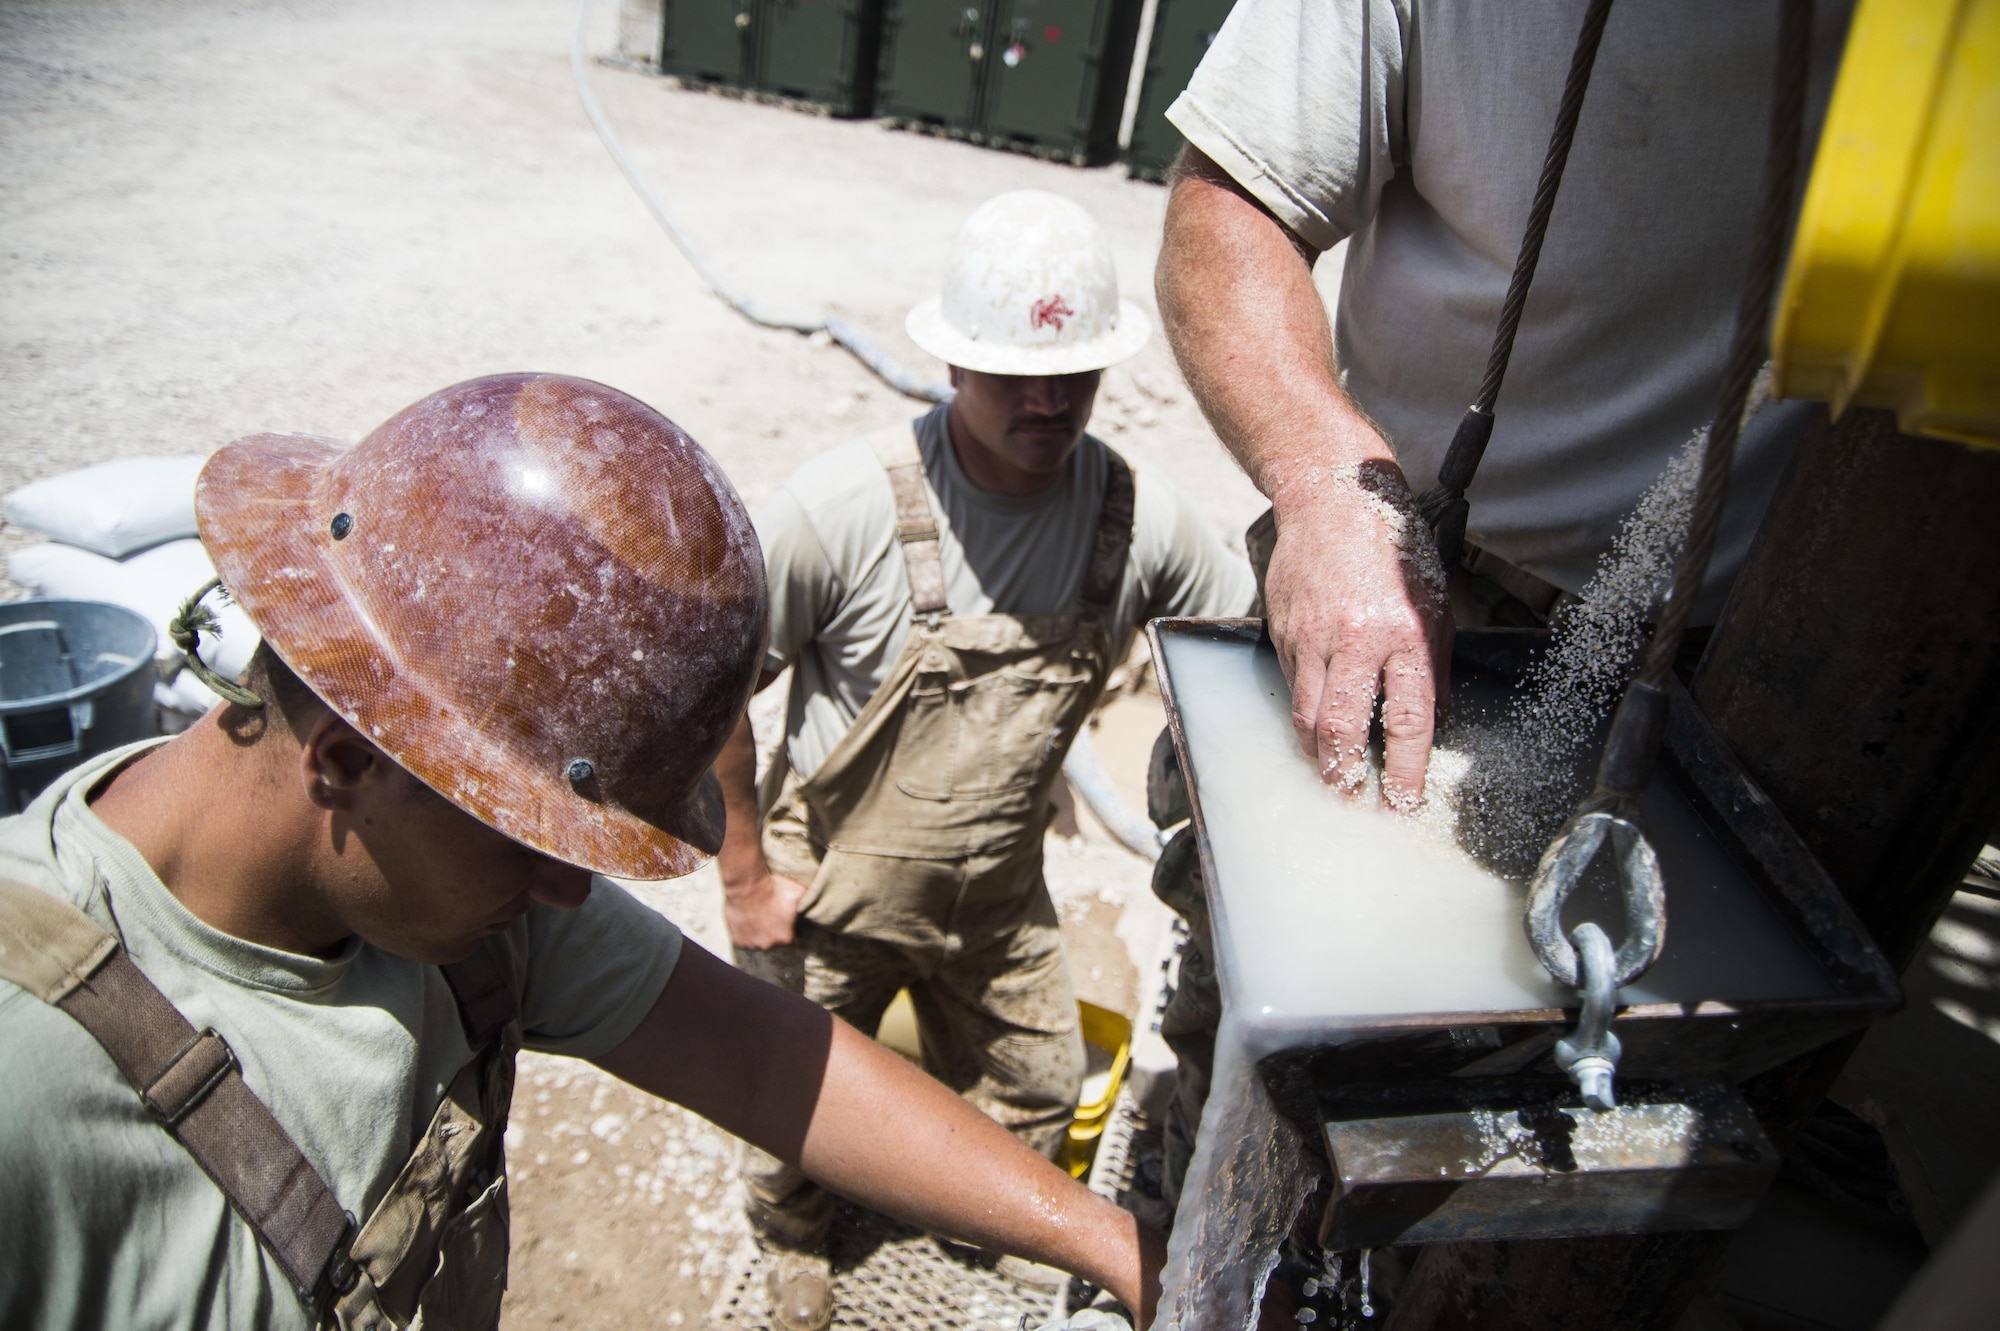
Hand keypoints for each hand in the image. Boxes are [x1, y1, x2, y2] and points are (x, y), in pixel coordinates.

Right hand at [723, 869, 809, 949]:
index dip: (793, 932)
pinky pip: (743, 941)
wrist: (747, 885)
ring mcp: (751, 944)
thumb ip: (809, 903)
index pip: (794, 943)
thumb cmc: (774, 888)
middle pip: (775, 943)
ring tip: (759, 918)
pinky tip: (748, 921)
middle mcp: (768, 945)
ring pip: (758, 942)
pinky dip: (746, 934)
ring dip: (760, 933)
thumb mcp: (800, 892)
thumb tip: (820, 905)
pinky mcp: (737, 941)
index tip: (789, 924)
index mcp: (786, 938)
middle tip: (772, 917)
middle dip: (775, 933)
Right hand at [1266, 459, 1451, 807]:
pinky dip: (1306, 709)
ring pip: (1309, 716)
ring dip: (1320, 752)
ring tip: (1332, 769)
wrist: (1334, 499)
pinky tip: (1318, 717)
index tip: (1402, 802)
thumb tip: (1434, 722)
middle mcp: (1356, 639)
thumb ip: (1433, 667)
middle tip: (1350, 796)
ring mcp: (1313, 636)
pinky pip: (1294, 686)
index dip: (1404, 771)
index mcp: (1404, 634)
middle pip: (1343, 729)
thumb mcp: (1434, 607)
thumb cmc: (1392, 550)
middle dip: (1346, 774)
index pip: (1407, 721)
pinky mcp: (1284, 631)